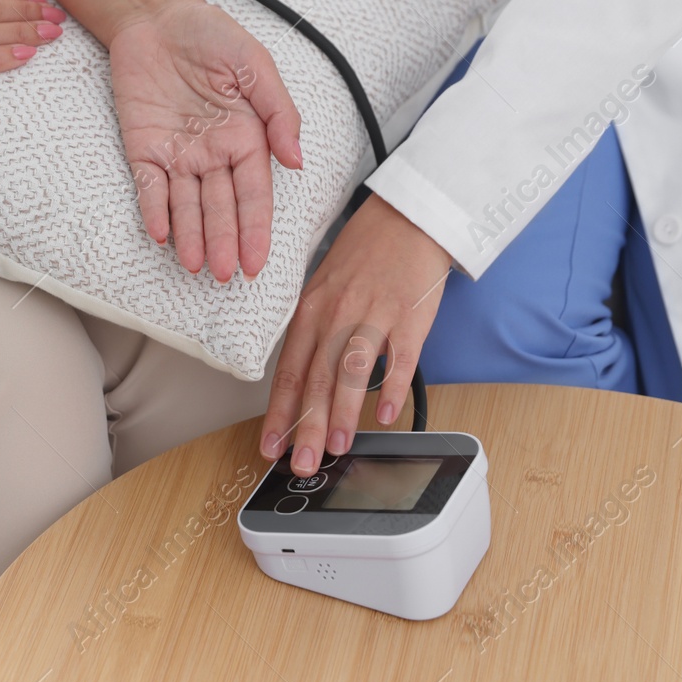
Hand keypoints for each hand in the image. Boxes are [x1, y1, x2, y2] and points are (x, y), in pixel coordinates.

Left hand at [109, 2, 301, 281]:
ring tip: (195, 266)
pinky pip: (149, 186)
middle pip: (220, 207)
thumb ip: (279, 111)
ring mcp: (177, 154)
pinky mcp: (143, 147)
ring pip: (185, 205)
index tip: (257, 262)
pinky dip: (154, 209)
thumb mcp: (256, 65)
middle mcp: (212, 153)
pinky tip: (160, 233)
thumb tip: (296, 160)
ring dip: (191, 236)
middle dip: (224, 241)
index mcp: (246, 138)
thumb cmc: (211, 35)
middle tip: (227, 275)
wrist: (157, 16)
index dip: (255, 229)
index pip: (253, 194)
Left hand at [261, 195, 453, 475]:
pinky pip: (400, 357)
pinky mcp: (410, 315)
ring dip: (343, 412)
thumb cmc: (366, 256)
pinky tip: (387, 414)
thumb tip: (306, 385)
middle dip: (307, 426)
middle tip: (302, 463)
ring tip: (338, 447)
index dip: (278, 412)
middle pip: (316, 377)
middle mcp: (337, 313)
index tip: (271, 445)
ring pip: (352, 370)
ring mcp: (374, 314)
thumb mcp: (326, 288)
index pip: (288, 369)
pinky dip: (392, 387)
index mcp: (312, 309)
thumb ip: (316, 333)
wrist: (408, 218)